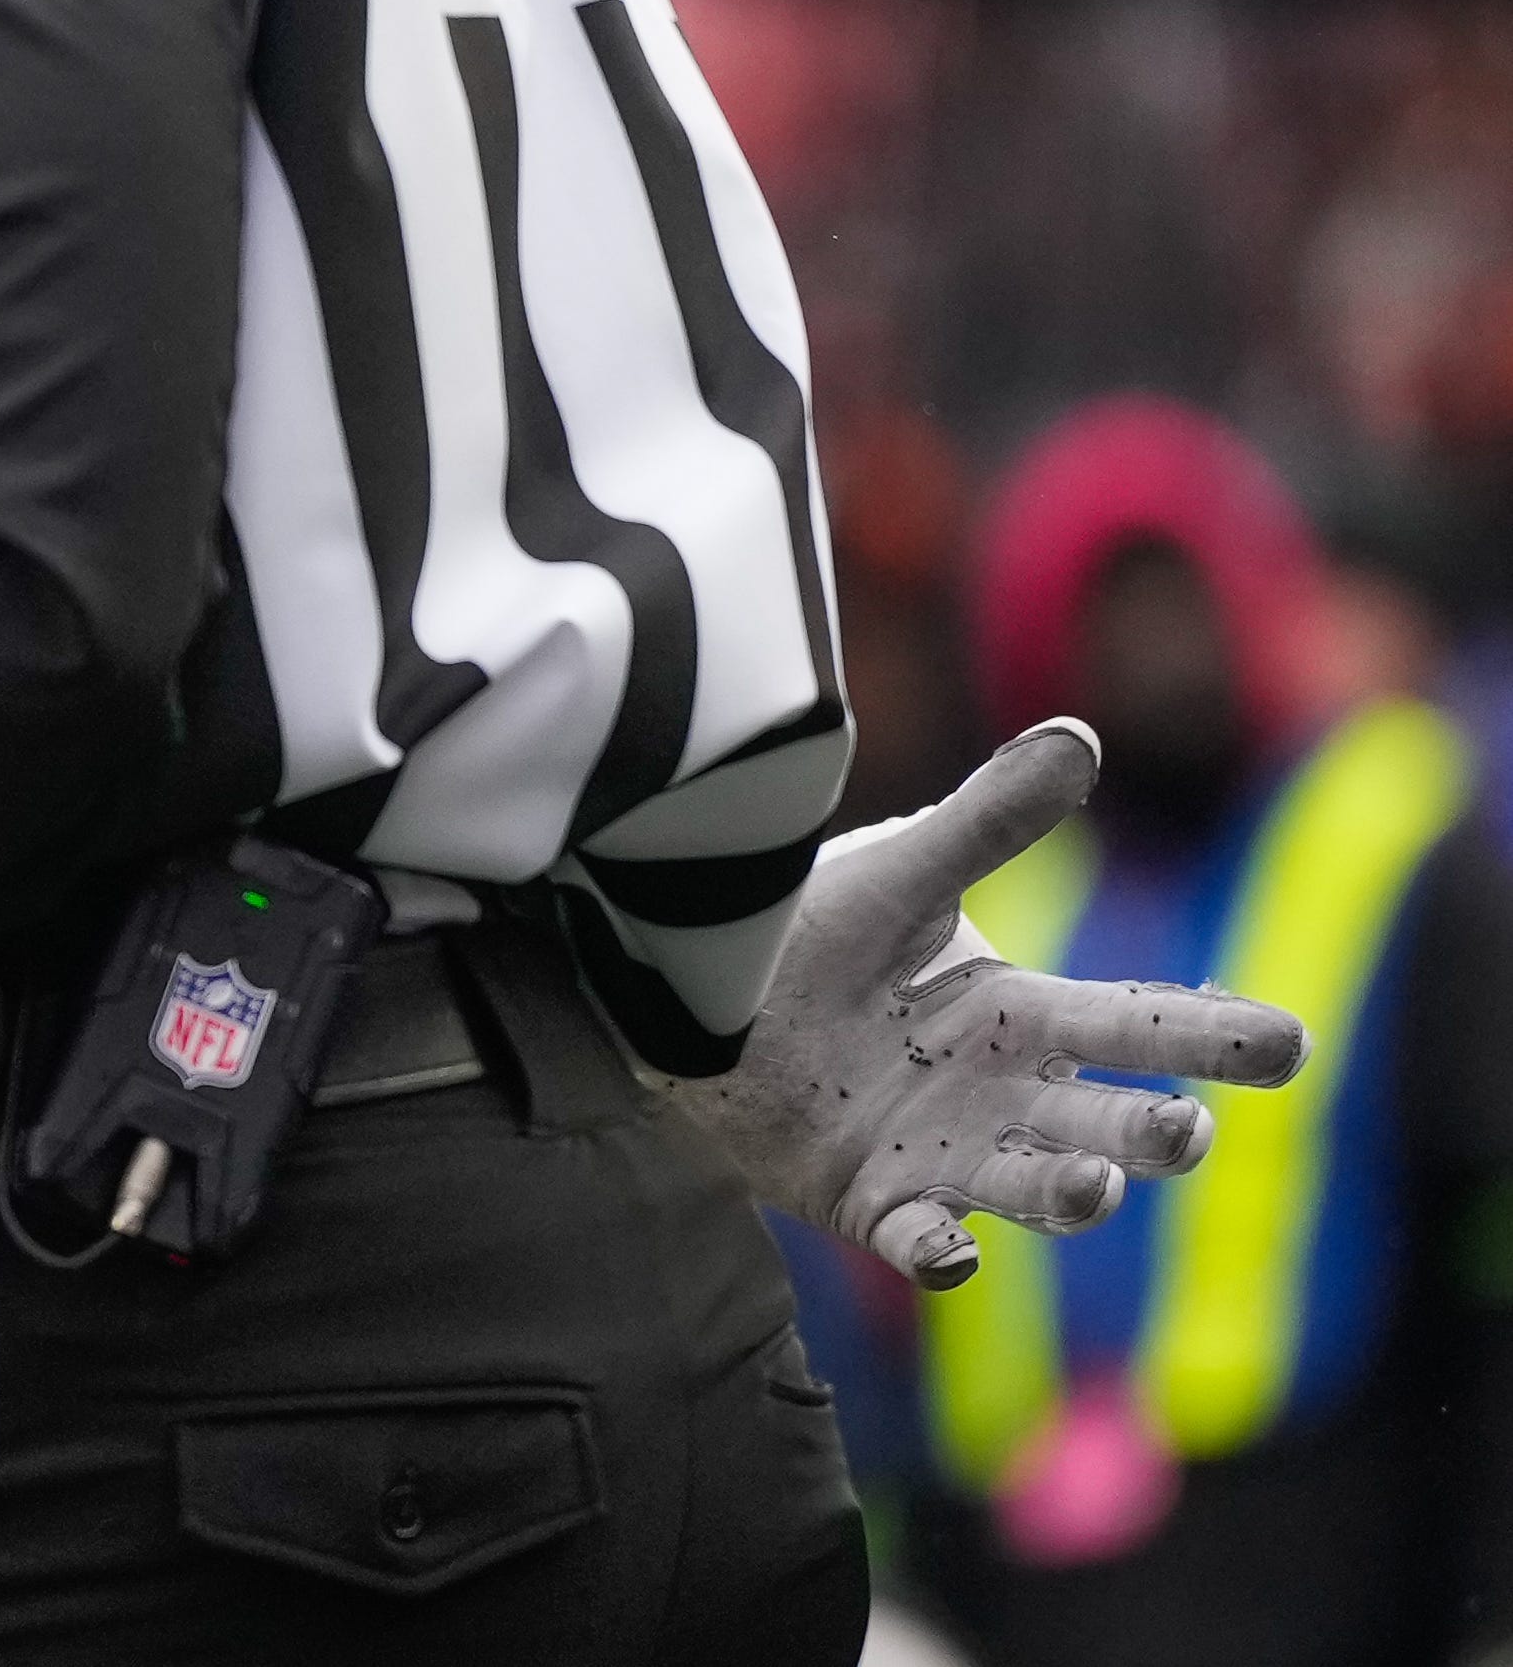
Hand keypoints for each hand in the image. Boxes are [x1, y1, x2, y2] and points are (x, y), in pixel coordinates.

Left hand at [677, 718, 1307, 1287]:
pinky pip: (919, 1239)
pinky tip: (950, 1254)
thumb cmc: (817, 930)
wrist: (697, 996)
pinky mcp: (873, 1202)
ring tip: (1095, 1185)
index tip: (1291, 1042)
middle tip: (1184, 1127)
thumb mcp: (903, 870)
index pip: (1142, 1026)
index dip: (1217, 1037)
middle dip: (1153, 1134)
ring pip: (1034, 1192)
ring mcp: (946, 1159)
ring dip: (1071, 1196)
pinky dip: (937, 1251)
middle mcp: (1004, 1099)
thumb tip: (1079, 735)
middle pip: (1108, 1125)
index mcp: (1027, 1018)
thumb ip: (987, 817)